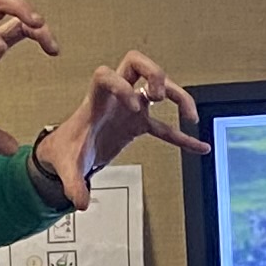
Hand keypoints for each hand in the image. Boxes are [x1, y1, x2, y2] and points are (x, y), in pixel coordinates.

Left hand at [37, 54, 209, 211]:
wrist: (67, 151)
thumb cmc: (65, 150)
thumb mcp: (66, 166)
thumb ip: (73, 183)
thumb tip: (81, 203)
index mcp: (95, 102)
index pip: (106, 75)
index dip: (121, 85)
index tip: (133, 105)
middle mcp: (115, 98)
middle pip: (136, 63)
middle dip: (154, 73)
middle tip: (159, 96)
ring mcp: (129, 108)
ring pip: (158, 86)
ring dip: (178, 95)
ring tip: (189, 118)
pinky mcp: (138, 124)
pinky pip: (165, 127)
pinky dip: (182, 137)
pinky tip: (200, 147)